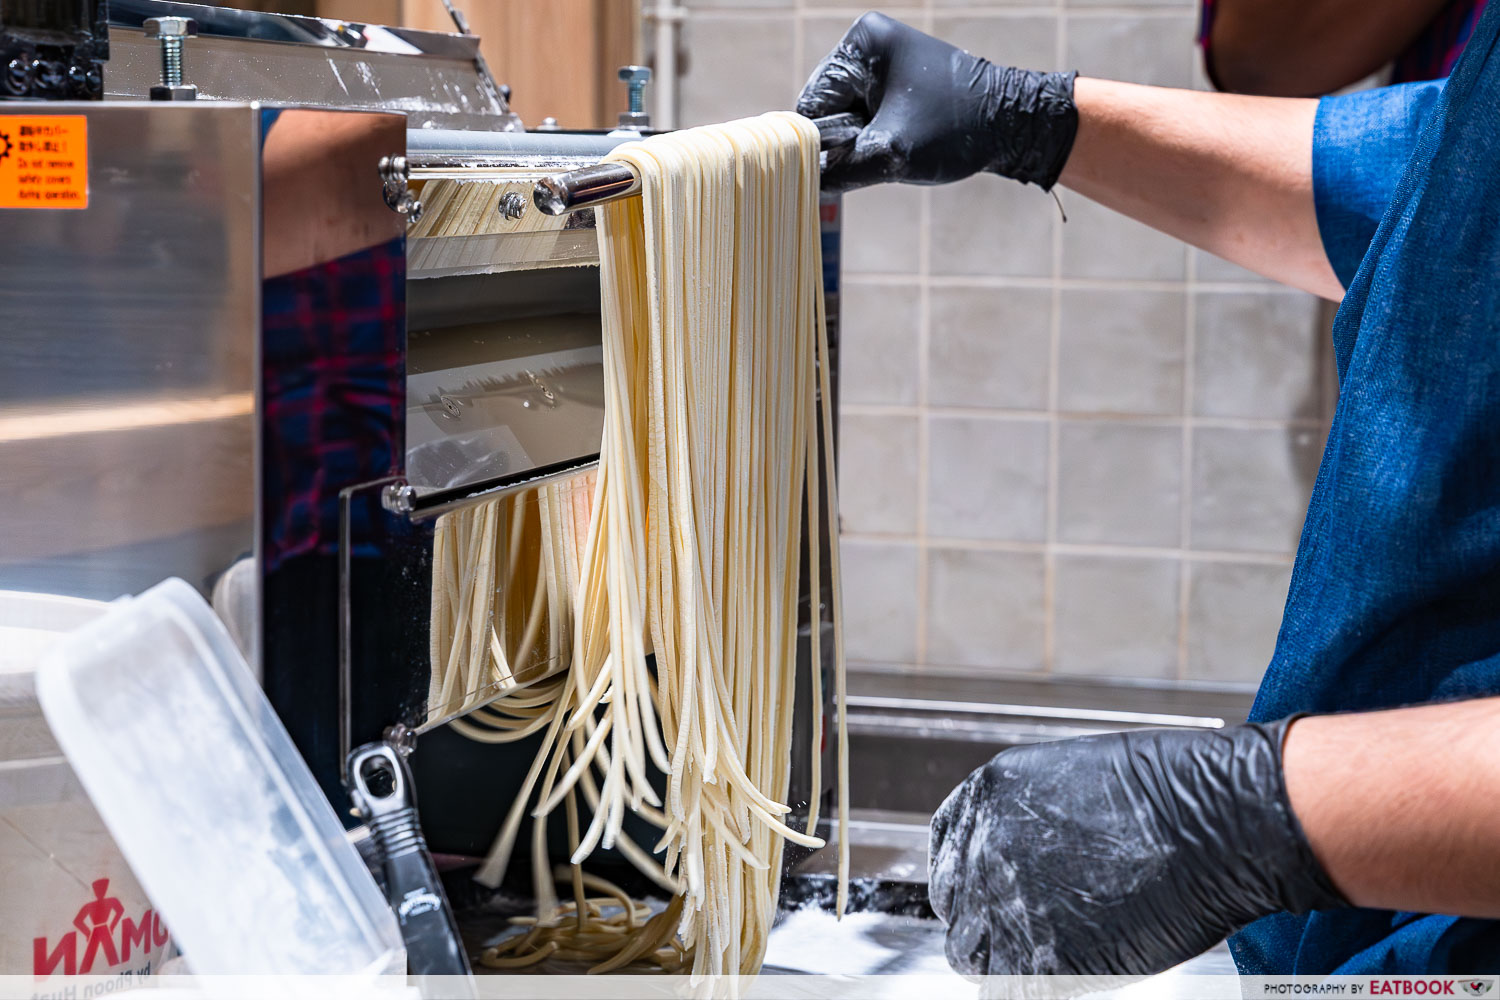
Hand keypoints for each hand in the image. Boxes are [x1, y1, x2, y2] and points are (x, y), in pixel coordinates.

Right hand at [797, 12, 1079, 190]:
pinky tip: (902, 141)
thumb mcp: (891, 155)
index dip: (826, 140)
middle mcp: (868, 43)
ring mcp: (883, 59)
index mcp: (862, 44)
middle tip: (887, 150)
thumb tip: (804, 182)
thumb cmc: (956, 131)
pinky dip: (876, 137)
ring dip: (862, 142)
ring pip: (845, 117)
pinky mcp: (896, 78)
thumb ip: (840, 170)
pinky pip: (865, 115)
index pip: (812, 103)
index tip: (858, 156)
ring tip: (898, 146)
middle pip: (826, 109)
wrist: (1015, 124)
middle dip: (848, 139)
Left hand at [928, 719, 1346, 976]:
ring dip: (997, 959)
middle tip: (1017, 931)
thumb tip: (1033, 854)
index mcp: (988, 795)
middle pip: (953, 902)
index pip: (945, 849)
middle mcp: (983, 847)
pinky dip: (1029, 984)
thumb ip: (1035, 819)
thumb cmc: (1172, 793)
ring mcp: (1006, 902)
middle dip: (981, 918)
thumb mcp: (1075, 780)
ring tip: (1039, 956)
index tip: (982, 890)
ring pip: (970, 953)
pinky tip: (1062, 973)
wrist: (1215, 820)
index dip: (965, 875)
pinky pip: (1008, 985)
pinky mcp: (1040, 954)